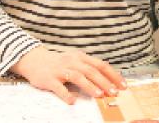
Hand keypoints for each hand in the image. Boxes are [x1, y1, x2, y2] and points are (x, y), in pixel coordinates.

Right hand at [11, 46, 126, 104]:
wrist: (35, 60)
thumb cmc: (60, 63)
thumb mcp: (76, 61)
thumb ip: (90, 68)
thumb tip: (109, 79)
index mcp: (81, 57)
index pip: (101, 65)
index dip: (113, 75)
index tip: (123, 85)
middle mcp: (72, 62)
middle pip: (92, 71)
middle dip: (105, 82)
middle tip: (114, 92)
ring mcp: (61, 70)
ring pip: (77, 77)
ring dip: (90, 86)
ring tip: (99, 95)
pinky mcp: (49, 79)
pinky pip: (58, 87)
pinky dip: (65, 94)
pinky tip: (72, 101)